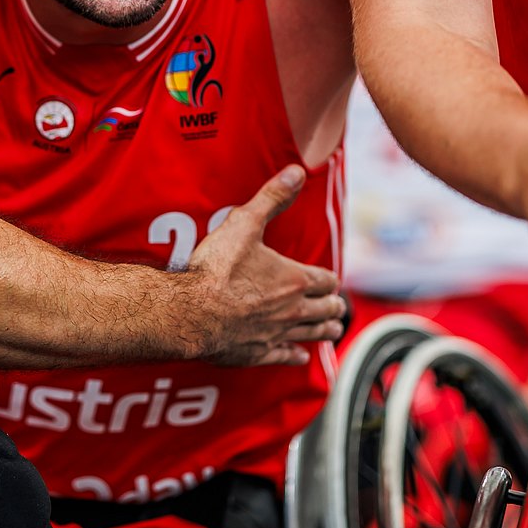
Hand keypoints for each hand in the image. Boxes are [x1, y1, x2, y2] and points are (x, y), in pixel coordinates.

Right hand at [184, 165, 346, 365]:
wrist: (189, 312)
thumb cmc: (216, 268)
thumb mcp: (244, 223)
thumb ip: (272, 197)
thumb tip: (296, 171)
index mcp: (294, 279)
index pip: (326, 280)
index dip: (330, 280)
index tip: (331, 280)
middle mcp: (292, 309)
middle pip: (325, 309)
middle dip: (333, 305)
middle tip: (337, 305)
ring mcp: (277, 334)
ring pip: (312, 334)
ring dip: (325, 330)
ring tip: (333, 329)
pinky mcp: (258, 353)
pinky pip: (286, 356)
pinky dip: (297, 355)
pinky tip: (301, 356)